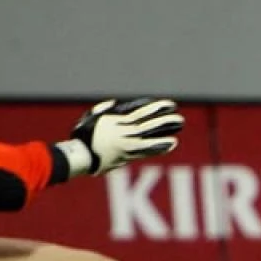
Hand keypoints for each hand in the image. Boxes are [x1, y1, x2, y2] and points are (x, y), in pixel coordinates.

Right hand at [59, 98, 184, 176]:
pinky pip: (146, 150)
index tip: (169, 104)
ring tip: (179, 129)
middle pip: (149, 125)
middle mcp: (124, 132)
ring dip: (165, 132)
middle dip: (165, 121)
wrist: (79, 156)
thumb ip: (102, 110)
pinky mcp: (126, 156)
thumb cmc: (82, 137)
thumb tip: (113, 103)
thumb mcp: (90, 118)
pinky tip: (171, 144)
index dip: (156, 108)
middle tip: (180, 118)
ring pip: (150, 136)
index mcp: (117, 121)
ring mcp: (126, 145)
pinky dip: (159, 146)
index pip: (141, 113)